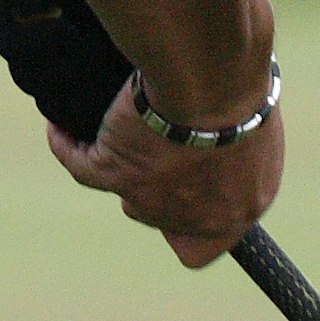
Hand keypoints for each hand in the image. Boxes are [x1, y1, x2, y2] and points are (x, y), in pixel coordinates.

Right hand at [50, 69, 284, 270]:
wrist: (212, 76)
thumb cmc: (243, 86)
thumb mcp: (258, 119)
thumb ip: (240, 144)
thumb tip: (216, 136)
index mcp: (242, 205)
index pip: (205, 245)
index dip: (189, 222)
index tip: (188, 186)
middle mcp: (197, 215)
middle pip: (161, 215)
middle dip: (159, 182)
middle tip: (160, 137)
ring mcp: (153, 199)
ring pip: (127, 195)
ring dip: (123, 164)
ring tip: (121, 126)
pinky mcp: (116, 172)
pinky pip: (81, 166)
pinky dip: (68, 147)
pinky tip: (61, 128)